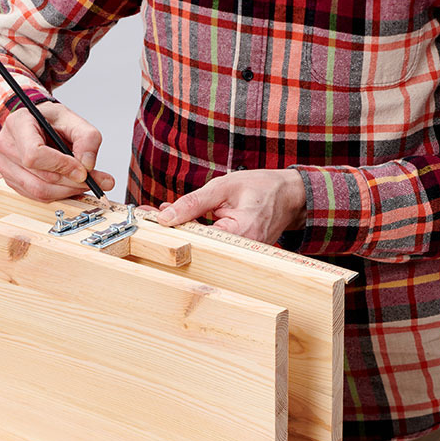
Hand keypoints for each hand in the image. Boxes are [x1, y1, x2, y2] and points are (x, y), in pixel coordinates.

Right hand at [0, 102, 114, 201]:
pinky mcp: (11, 181)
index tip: (82, 171)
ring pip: (39, 191)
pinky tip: (70, 184)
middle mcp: (6, 145)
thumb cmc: (51, 120)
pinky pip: (37, 196)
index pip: (34, 154)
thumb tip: (88, 166)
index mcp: (18, 123)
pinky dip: (58, 194)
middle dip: (72, 182)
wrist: (37, 124)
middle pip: (40, 176)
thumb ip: (87, 140)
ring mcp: (5, 165)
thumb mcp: (74, 121)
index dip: (61, 166)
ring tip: (85, 183)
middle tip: (97, 182)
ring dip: (68, 191)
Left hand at [157, 169, 305, 243]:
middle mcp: (240, 249)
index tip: (151, 218)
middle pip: (195, 244)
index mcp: (240, 232)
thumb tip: (166, 216)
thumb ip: (194, 203)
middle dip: (171, 228)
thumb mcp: (224, 187)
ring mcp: (238, 254)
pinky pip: (208, 243)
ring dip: (180, 228)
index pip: (196, 236)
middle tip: (150, 215)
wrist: (289, 196)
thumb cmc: (262, 188)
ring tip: (161, 213)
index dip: (171, 227)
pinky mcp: (234, 252)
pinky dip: (193, 231)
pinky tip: (179, 219)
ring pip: (200, 244)